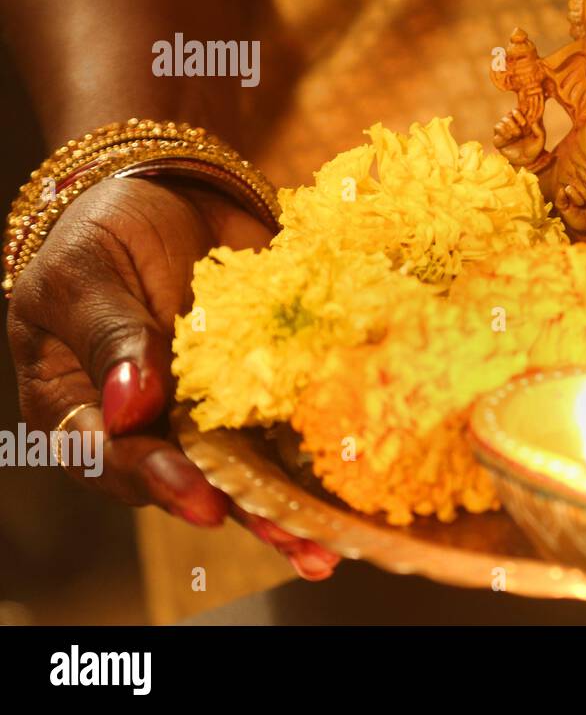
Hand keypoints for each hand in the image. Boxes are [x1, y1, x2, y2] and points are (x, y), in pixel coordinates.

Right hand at [6, 176, 339, 579]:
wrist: (172, 191)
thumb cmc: (105, 230)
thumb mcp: (85, 273)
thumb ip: (109, 336)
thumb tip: (128, 408)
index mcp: (80, 407)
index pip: (111, 457)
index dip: (157, 481)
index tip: (199, 498)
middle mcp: (147, 423)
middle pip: (187, 481)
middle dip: (240, 512)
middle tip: (289, 539)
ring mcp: (207, 411)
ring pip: (244, 472)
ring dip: (285, 512)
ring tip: (326, 547)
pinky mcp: (261, 389)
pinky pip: (287, 432)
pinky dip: (316, 463)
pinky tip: (352, 494)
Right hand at [492, 107, 545, 166]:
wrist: (524, 163)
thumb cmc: (533, 151)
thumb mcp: (540, 141)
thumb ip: (540, 131)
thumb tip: (534, 122)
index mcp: (523, 122)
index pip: (519, 111)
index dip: (521, 112)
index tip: (525, 122)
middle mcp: (513, 125)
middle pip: (510, 113)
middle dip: (516, 118)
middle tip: (522, 127)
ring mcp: (505, 130)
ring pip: (503, 119)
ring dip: (510, 125)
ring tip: (516, 135)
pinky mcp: (499, 137)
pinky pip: (497, 127)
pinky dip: (503, 131)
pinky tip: (509, 137)